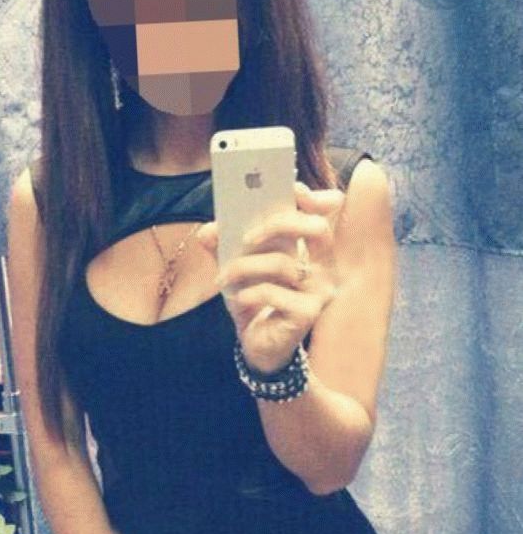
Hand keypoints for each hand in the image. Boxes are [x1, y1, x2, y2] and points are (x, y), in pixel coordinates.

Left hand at [196, 182, 345, 374]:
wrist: (260, 345)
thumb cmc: (254, 299)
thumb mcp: (235, 267)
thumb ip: (223, 245)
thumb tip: (208, 231)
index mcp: (310, 249)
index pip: (326, 214)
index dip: (316, 197)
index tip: (292, 188)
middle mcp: (323, 267)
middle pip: (317, 230)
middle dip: (279, 224)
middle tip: (247, 236)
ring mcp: (319, 291)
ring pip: (284, 263)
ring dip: (246, 267)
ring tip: (224, 276)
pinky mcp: (307, 314)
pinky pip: (275, 293)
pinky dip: (250, 293)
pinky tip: (238, 299)